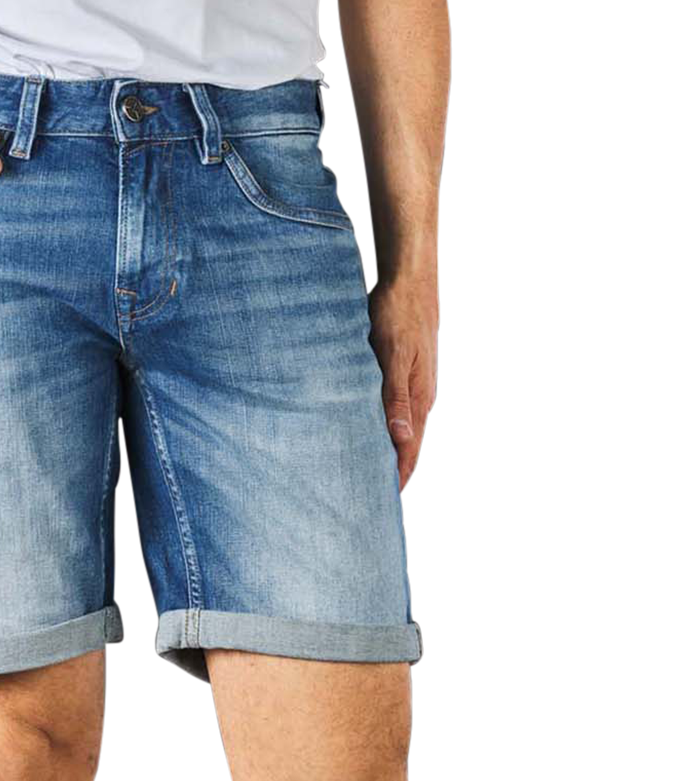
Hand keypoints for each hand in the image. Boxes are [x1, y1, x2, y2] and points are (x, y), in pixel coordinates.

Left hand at [369, 272, 438, 491]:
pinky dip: (377, 428)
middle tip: (366, 500)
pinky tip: (362, 433)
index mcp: (418, 398)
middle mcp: (417, 397)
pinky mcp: (398, 373)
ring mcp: (409, 385)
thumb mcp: (394, 354)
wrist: (408, 275)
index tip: (380, 505)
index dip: (395, 478)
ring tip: (362, 475)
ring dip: (382, 452)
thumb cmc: (398, 311)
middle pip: (404, 445)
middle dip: (388, 473)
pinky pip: (389, 410)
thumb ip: (395, 396)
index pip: (407, 450)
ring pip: (397, 429)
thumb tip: (400, 437)